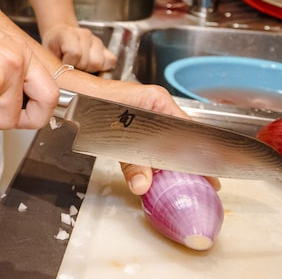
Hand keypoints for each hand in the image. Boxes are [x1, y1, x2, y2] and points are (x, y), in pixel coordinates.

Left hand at [40, 23, 116, 72]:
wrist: (59, 35)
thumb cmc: (53, 47)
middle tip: (72, 67)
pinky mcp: (105, 47)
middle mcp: (84, 34)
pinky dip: (102, 67)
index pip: (76, 54)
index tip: (64, 65)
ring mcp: (96, 40)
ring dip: (91, 68)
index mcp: (67, 34)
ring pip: (100, 62)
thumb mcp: (47, 55)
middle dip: (81, 69)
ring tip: (81, 66)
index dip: (70, 64)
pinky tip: (90, 65)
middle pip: (91, 61)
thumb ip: (54, 65)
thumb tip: (61, 80)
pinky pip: (110, 61)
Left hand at [55, 73, 220, 194]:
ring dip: (174, 162)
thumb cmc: (91, 104)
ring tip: (189, 182)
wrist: (70, 95)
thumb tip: (144, 186)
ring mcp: (145, 112)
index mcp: (157, 101)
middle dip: (190, 161)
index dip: (200, 155)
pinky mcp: (134, 121)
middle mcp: (155, 105)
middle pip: (180, 137)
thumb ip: (131, 162)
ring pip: (166, 141)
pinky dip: (157, 158)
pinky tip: (162, 173)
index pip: (189, 130)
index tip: (211, 175)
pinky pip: (152, 141)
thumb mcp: (115, 136)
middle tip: (205, 183)